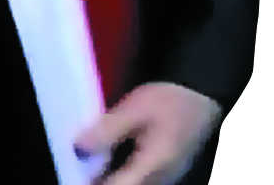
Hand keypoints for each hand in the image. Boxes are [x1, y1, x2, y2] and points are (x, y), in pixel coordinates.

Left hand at [73, 82, 220, 183]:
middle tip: (79, 159)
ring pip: (128, 184)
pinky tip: (104, 157)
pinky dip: (118, 172)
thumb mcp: (135, 108)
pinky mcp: (160, 174)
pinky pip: (135, 179)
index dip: (88, 182)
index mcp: (150, 169)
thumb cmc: (170, 101)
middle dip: (96, 177)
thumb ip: (107, 130)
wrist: (200, 97)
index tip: (72, 170)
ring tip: (89, 155)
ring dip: (107, 175)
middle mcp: (158, 182)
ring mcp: (161, 180)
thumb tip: (78, 147)